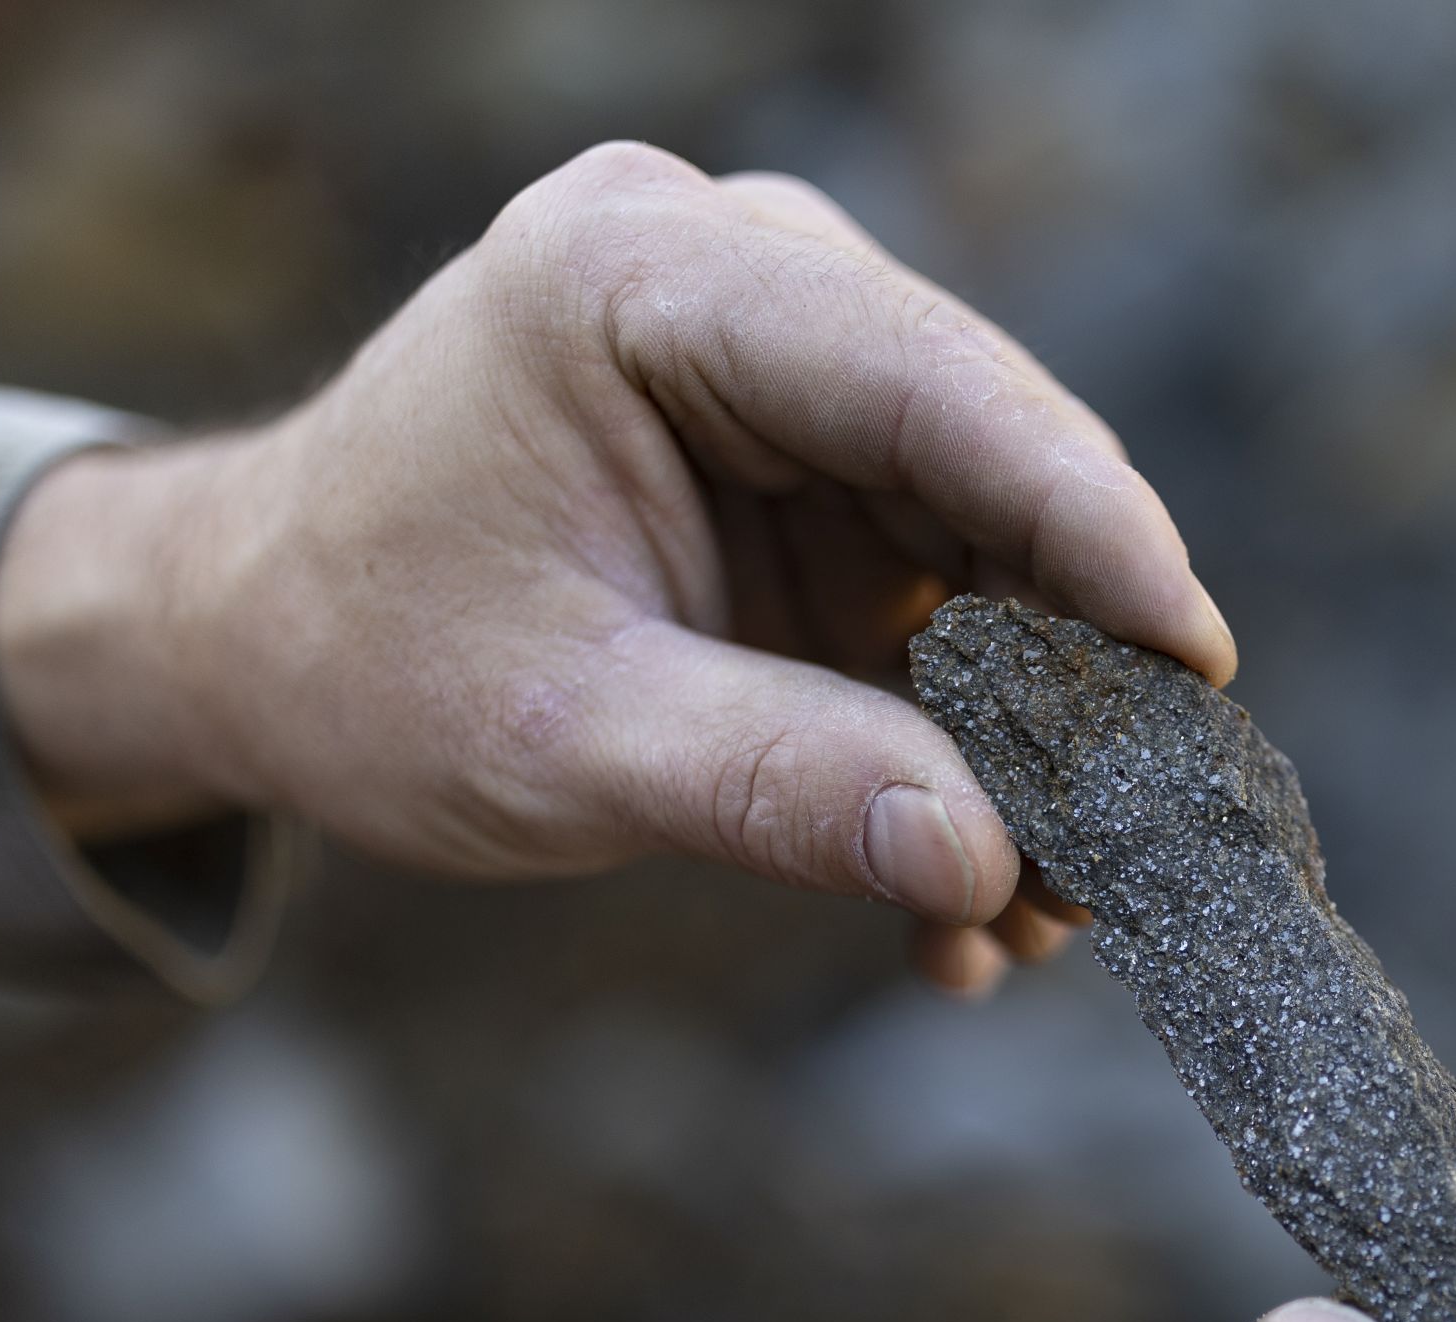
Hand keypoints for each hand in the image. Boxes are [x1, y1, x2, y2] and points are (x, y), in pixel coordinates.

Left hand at [0, 143, 1233, 994]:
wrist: (259, 642)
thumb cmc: (363, 657)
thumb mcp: (562, 741)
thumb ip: (775, 784)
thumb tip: (990, 861)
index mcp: (643, 278)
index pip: (926, 382)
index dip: (1084, 521)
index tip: (1195, 662)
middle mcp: (739, 287)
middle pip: (990, 457)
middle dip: (1076, 661)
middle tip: (1134, 840)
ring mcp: (787, 379)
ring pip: (994, 543)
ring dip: (1033, 730)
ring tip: (1044, 909)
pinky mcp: (813, 476)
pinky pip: (948, 594)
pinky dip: (968, 739)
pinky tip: (967, 888)